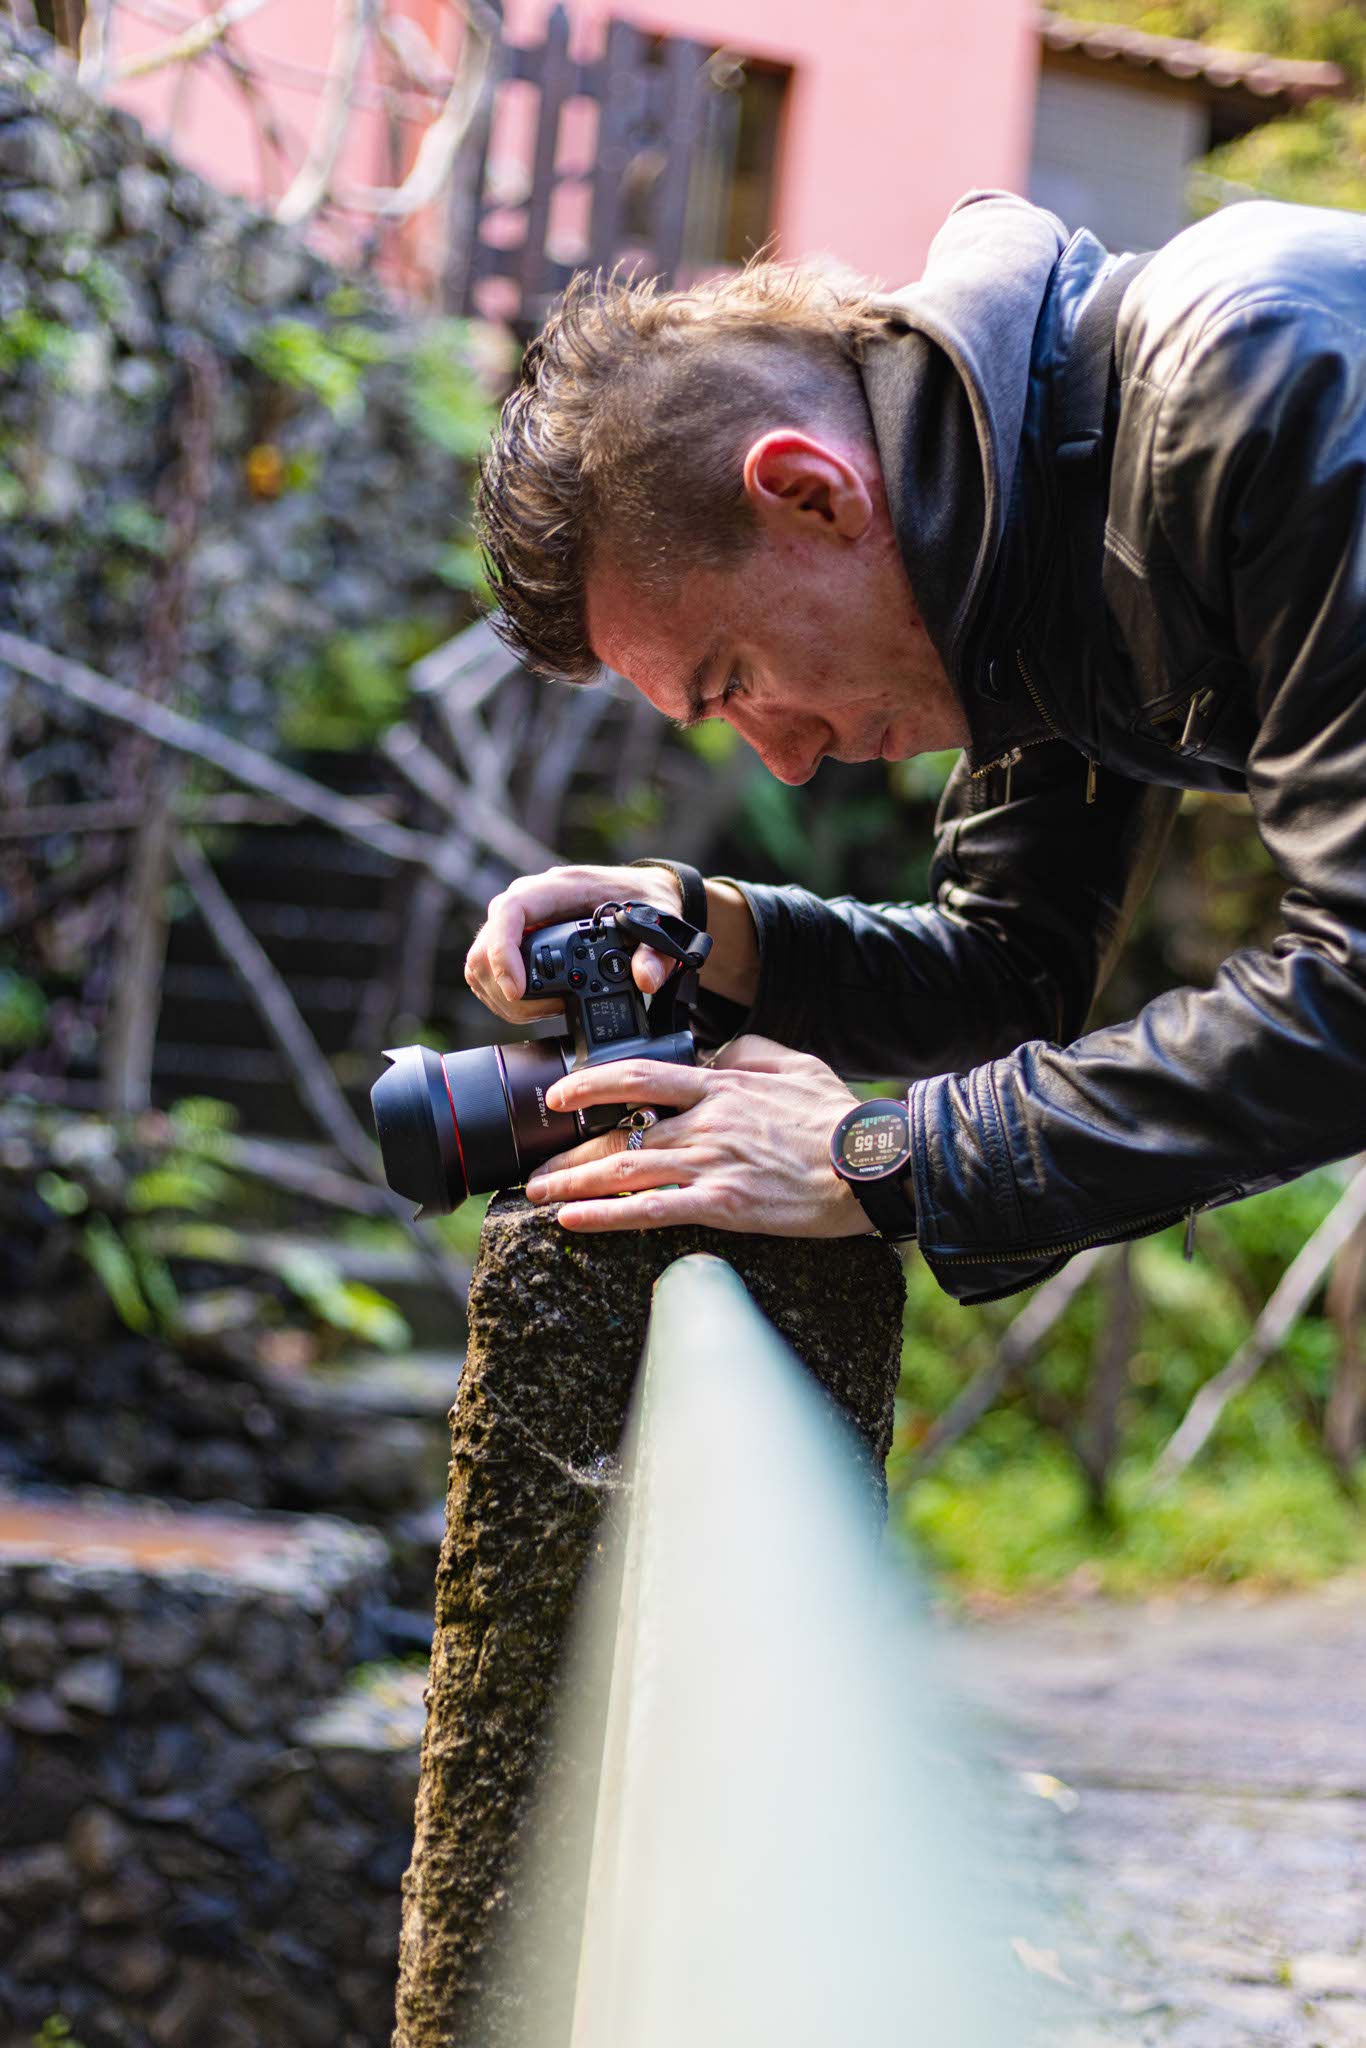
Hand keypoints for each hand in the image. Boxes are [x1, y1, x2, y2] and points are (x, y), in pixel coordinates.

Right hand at [465, 863, 682, 1024]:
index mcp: (559, 887)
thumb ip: (655, 951)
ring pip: (480, 963)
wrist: (642, 893)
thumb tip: (645, 978)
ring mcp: (521, 921)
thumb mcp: (660, 920)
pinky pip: (489, 971)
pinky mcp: (518, 941)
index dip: (502, 952)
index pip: (510, 911)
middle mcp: (531, 900)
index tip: (516, 989)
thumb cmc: (645, 900)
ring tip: (549, 1008)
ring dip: (503, 997)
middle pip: (485, 945)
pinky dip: (505, 996)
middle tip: (548, 1009)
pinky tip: (537, 1006)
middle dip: (504, 988)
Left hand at [523, 1035, 877, 1238]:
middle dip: (571, 1151)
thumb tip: (716, 1052)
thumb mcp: (796, 1064)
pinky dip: (607, 1216)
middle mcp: (706, 1123)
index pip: (640, 1076)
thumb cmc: (838, 1118)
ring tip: (539, 1194)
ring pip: (625, 1171)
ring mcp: (711, 1164)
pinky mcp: (723, 1205)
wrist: (872, 1165)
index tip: (560, 1094)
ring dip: (575, 1184)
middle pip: (620, 1132)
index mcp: (721, 1086)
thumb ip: (749, 1052)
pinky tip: (576, 1221)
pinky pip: (652, 1210)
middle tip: (535, 1164)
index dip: (591, 1082)